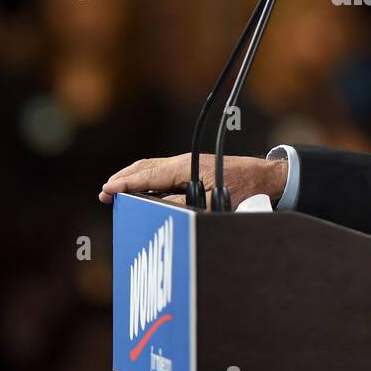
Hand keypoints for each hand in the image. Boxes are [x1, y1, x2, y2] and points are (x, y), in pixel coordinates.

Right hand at [97, 153, 287, 210]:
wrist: (266, 178)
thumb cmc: (244, 188)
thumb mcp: (214, 200)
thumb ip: (185, 203)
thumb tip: (159, 206)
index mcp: (185, 167)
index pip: (147, 176)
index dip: (125, 184)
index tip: (106, 190)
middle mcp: (183, 164)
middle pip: (145, 168)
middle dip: (124, 179)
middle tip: (104, 192)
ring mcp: (188, 166)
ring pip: (153, 169)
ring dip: (134, 178)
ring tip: (116, 189)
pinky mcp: (193, 171)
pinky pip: (162, 174)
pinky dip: (147, 179)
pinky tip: (143, 188)